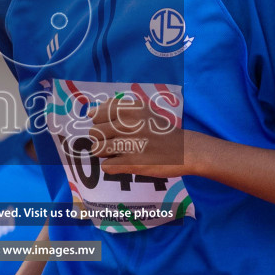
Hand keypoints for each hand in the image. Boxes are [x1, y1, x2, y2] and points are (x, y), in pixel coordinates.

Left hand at [87, 96, 201, 179]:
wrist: (184, 150)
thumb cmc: (160, 131)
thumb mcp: (142, 110)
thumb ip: (116, 108)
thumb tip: (90, 112)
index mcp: (129, 109)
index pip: (97, 114)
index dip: (100, 123)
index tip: (111, 127)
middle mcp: (128, 124)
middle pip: (94, 133)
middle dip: (101, 139)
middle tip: (116, 142)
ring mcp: (129, 144)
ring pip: (97, 150)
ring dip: (104, 153)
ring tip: (118, 153)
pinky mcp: (132, 163)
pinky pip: (107, 166)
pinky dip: (112, 167)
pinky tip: (123, 163)